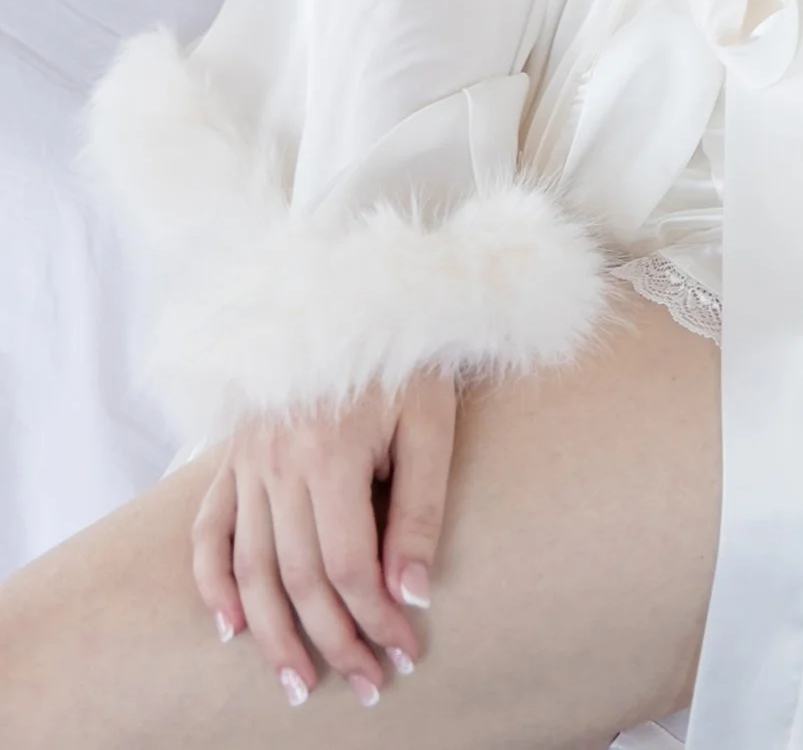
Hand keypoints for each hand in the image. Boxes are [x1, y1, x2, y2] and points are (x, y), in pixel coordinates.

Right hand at [192, 368, 455, 707]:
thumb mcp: (430, 418)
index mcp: (330, 452)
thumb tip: (412, 594)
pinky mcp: (232, 453)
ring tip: (299, 684)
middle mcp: (277, 461)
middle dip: (333, 641)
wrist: (360, 280)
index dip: (375, 619)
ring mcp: (247, 458)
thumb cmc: (407, 349)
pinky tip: (230, 627)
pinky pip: (209, 528)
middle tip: (366, 685)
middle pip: (298, 578)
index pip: (347, 567)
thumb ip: (421, 507)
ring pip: (251, 567)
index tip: (405, 652)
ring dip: (272, 635)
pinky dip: (213, 581)